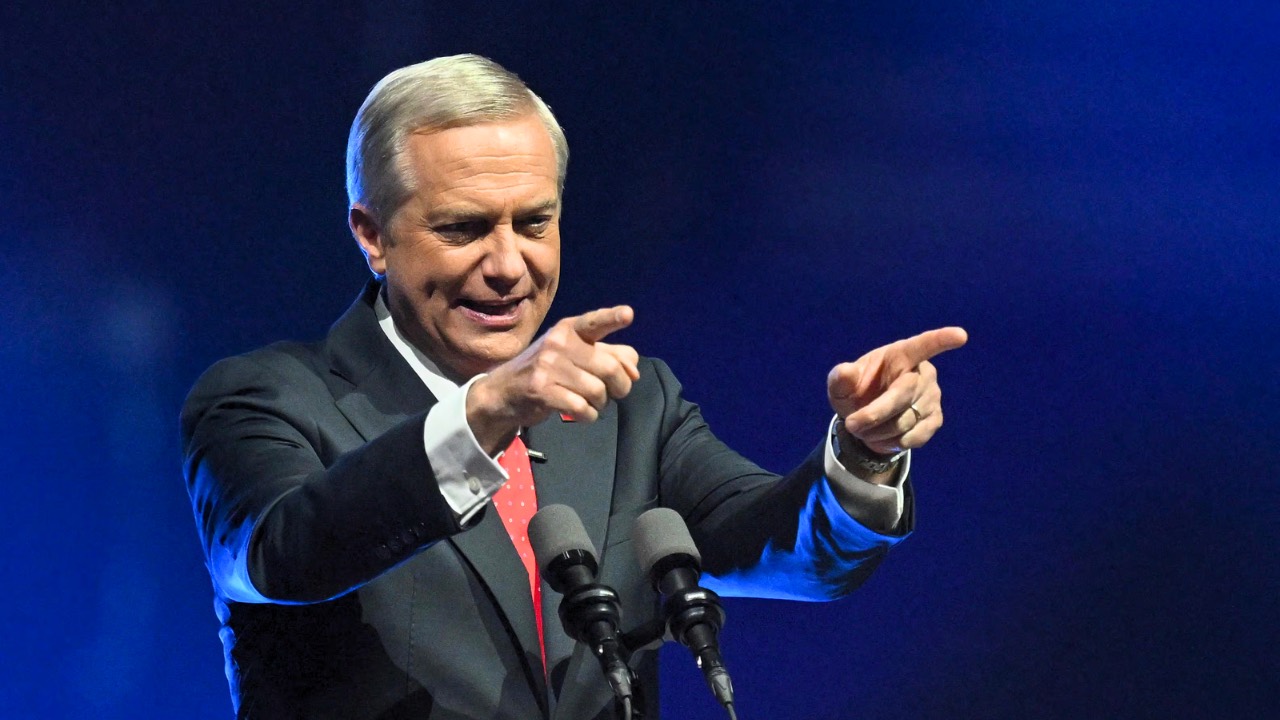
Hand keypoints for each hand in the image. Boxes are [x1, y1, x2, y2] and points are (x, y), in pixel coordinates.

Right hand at [467, 306, 639, 453]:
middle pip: (610, 368)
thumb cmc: (548, 369)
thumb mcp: (576, 354)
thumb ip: (609, 356)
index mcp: (570, 329)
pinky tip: (581, 413)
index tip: (628, 314)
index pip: (594, 322)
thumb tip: (634, 371)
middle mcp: (559, 343)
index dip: (612, 318)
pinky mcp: (542, 391)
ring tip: (589, 401)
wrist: (504, 391)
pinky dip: (588, 416)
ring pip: (598, 391)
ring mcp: (548, 366)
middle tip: (614, 393)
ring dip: (601, 403)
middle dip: (621, 386)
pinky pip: (582, 408)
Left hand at [827, 327, 967, 457]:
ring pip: (905, 421)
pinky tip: (882, 437)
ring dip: (878, 432)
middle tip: (852, 425)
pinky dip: (892, 442)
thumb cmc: (857, 391)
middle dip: (874, 414)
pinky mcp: (935, 419)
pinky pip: (914, 437)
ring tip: (865, 429)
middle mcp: (922, 373)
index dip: (941, 340)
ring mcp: (932, 396)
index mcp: (900, 355)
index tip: (960, 335)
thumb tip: (846, 372)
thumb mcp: (841, 385)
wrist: (867, 417)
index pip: (922, 345)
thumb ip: (840, 379)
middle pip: (902, 395)